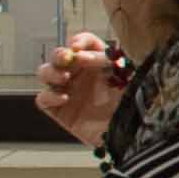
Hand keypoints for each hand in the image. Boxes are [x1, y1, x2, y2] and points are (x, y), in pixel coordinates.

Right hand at [32, 32, 124, 146]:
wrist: (132, 136)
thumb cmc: (135, 105)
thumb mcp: (130, 78)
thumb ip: (113, 61)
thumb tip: (88, 53)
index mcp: (98, 63)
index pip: (84, 43)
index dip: (80, 41)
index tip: (78, 46)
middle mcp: (81, 75)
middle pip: (59, 55)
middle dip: (59, 54)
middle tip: (67, 58)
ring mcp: (68, 91)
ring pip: (46, 73)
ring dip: (51, 71)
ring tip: (64, 78)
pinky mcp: (60, 111)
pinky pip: (43, 99)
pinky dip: (49, 95)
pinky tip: (64, 98)